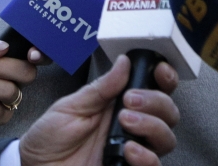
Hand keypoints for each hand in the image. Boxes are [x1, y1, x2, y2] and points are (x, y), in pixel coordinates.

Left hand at [19, 54, 179, 165]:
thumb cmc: (49, 138)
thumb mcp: (71, 106)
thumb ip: (101, 87)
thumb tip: (124, 62)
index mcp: (121, 104)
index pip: (155, 89)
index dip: (165, 77)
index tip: (159, 70)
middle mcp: (133, 127)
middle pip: (168, 111)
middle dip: (155, 101)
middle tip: (130, 100)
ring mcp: (134, 150)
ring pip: (167, 137)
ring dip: (152, 125)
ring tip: (126, 121)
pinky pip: (155, 165)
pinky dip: (147, 156)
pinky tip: (129, 149)